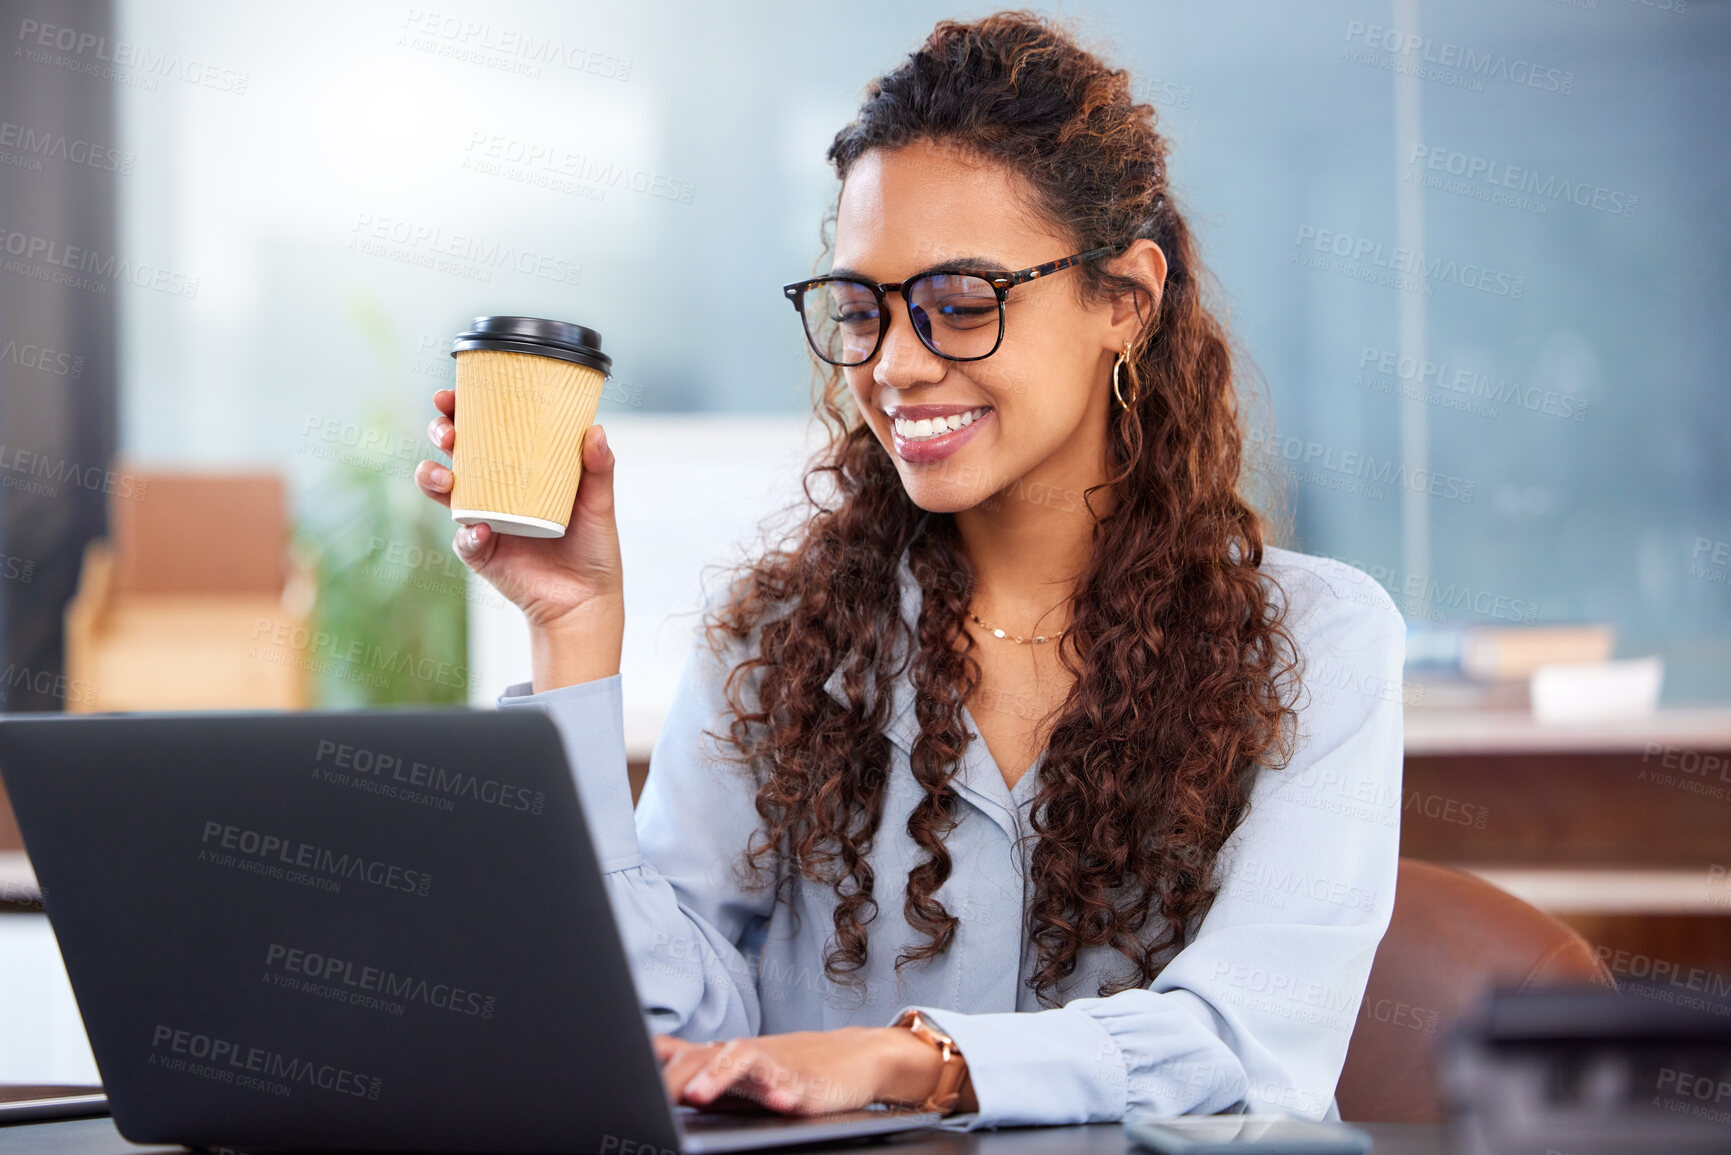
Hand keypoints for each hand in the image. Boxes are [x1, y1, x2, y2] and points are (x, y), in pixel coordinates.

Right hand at [414, 387, 623, 688]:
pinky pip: (466, 541)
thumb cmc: (593, 547)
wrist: (587, 599)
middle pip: (456, 454)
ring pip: (445, 493)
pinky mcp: (483, 554)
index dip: (462, 410)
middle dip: (442, 434)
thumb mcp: (599, 503)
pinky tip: (483, 530)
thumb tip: (596, 430)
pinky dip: (470, 535)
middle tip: (445, 429)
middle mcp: (495, 491)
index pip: (485, 431)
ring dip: (434, 479)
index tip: (450, 394)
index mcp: (518, 470)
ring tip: (444, 477)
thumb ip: (598, 468)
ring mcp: (484, 521)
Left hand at [652, 1027, 973, 1116]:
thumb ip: (696, 1061)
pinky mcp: (806, 1083)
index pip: (680, 1055)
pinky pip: (793, 1085)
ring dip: (719, 1076)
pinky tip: (779, 1102)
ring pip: (742, 1061)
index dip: (655, 1064)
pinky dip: (783, 1092)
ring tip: (698, 1094)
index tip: (629, 1081)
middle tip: (651, 1098)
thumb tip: (650, 1055)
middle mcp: (744, 1057)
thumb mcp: (738, 1064)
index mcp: (722, 1057)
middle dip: (676, 1078)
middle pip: (702, 1057)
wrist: (857, 1057)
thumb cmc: (793, 1065)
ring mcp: (776, 1068)